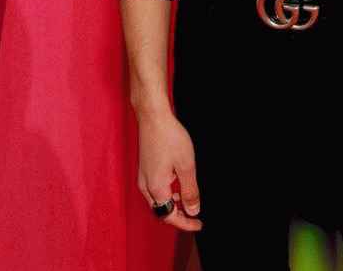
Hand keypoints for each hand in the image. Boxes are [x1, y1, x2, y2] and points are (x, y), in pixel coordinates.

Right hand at [136, 107, 202, 232]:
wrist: (153, 117)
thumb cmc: (170, 137)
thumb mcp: (186, 165)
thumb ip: (190, 190)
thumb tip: (193, 211)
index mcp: (156, 189)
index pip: (170, 216)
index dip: (185, 223)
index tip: (199, 224)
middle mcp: (146, 186)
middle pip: (161, 211)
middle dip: (178, 215)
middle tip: (195, 214)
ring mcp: (143, 177)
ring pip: (157, 200)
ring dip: (172, 203)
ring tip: (188, 198)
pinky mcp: (144, 169)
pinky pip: (154, 189)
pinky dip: (167, 192)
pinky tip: (177, 182)